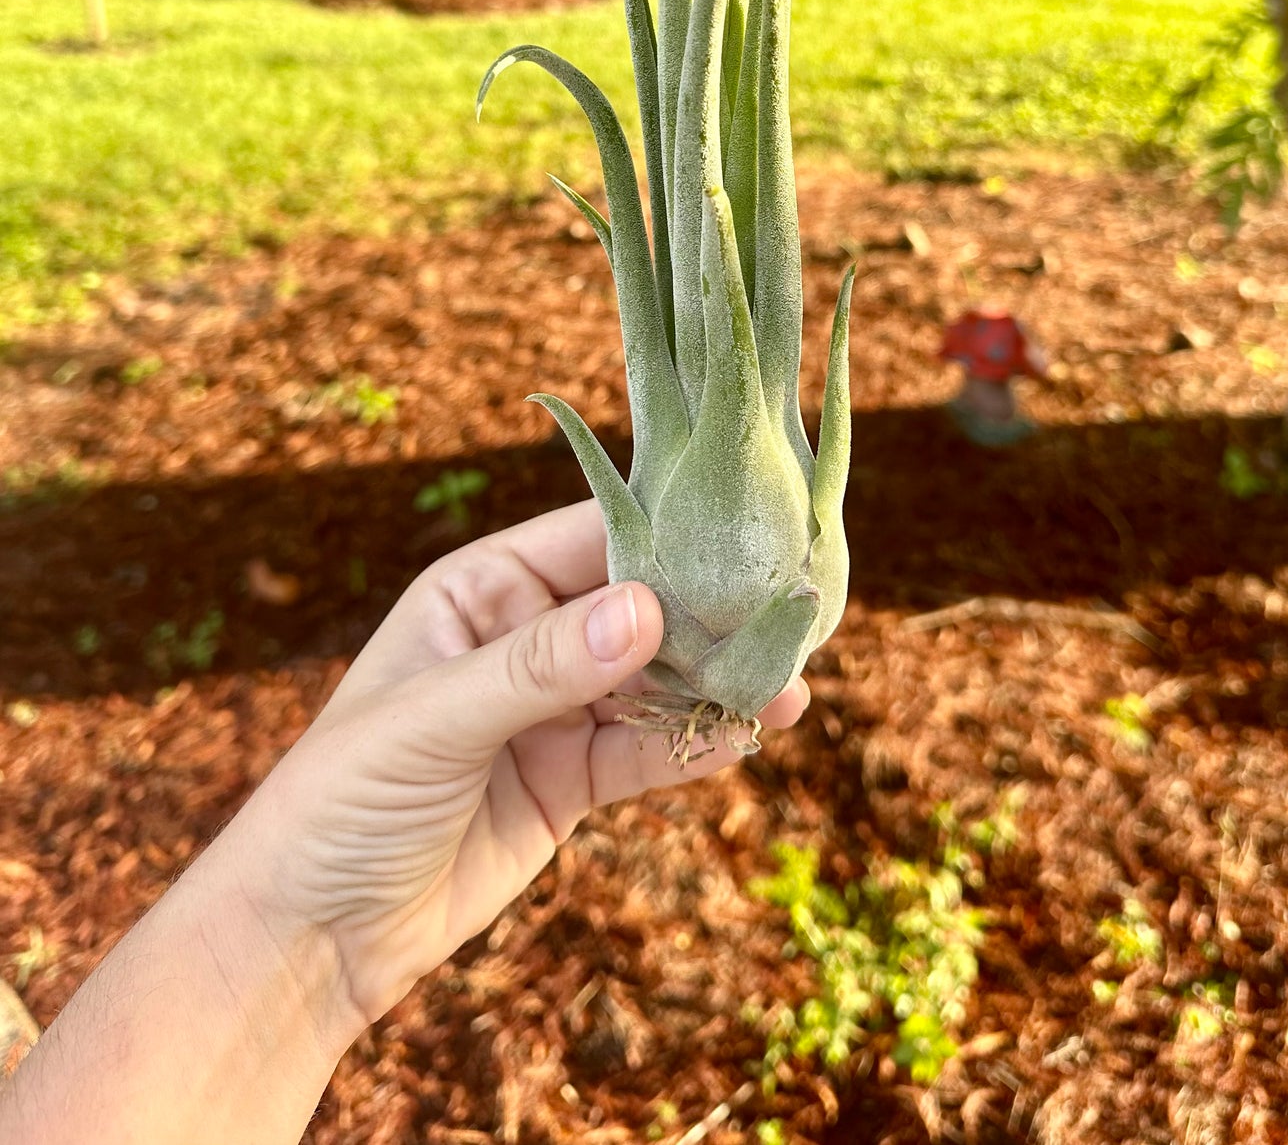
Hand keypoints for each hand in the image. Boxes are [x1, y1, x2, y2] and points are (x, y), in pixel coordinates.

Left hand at [221, 499, 807, 1032]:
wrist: (308, 937)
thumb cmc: (341, 799)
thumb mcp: (436, 719)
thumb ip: (543, 666)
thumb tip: (649, 612)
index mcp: (481, 590)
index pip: (589, 539)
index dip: (663, 536)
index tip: (742, 536)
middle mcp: (524, 639)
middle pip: (635, 610)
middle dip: (707, 612)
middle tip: (789, 609)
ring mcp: (550, 713)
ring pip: (653, 683)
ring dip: (716, 682)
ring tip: (792, 678)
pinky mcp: (569, 783)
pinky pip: (645, 753)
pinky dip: (696, 745)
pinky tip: (752, 734)